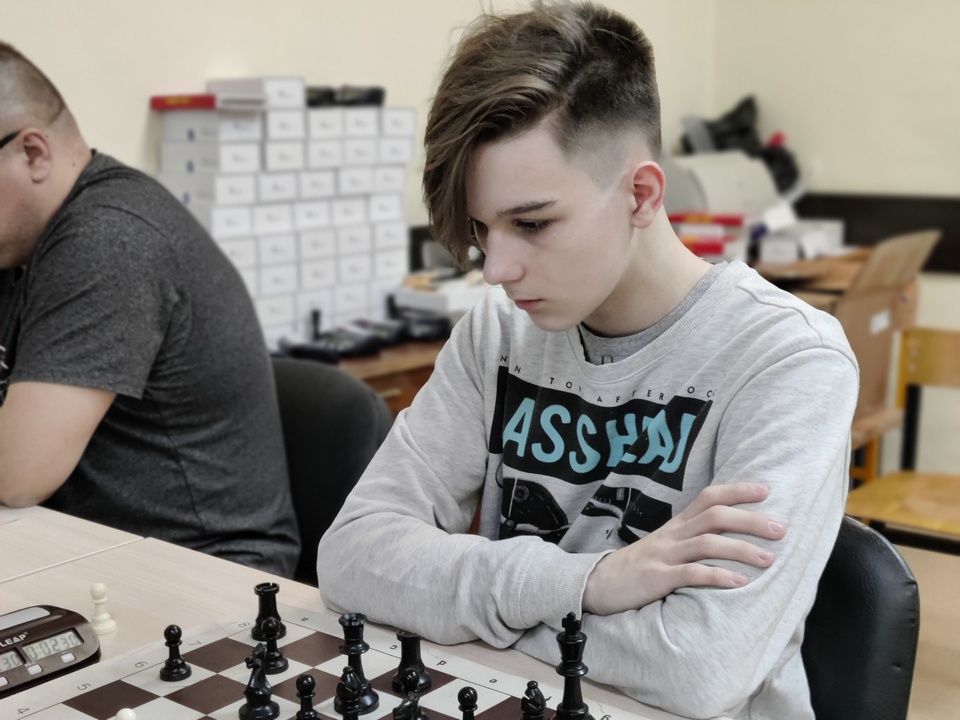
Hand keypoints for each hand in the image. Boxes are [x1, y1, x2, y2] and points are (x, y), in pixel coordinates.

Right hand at [582, 482, 784, 615]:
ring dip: (742, 550)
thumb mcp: (665, 545)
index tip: (767, 490)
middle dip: (751, 520)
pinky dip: (717, 577)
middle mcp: (673, 535)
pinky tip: (739, 583)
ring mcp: (664, 555)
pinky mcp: (657, 578)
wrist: (598, 583)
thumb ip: (692, 538)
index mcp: (677, 525)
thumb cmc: (639, 566)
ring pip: (708, 544)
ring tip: (769, 559)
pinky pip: (691, 574)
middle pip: (715, 516)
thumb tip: (729, 535)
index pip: (709, 497)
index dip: (738, 491)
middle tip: (781, 529)